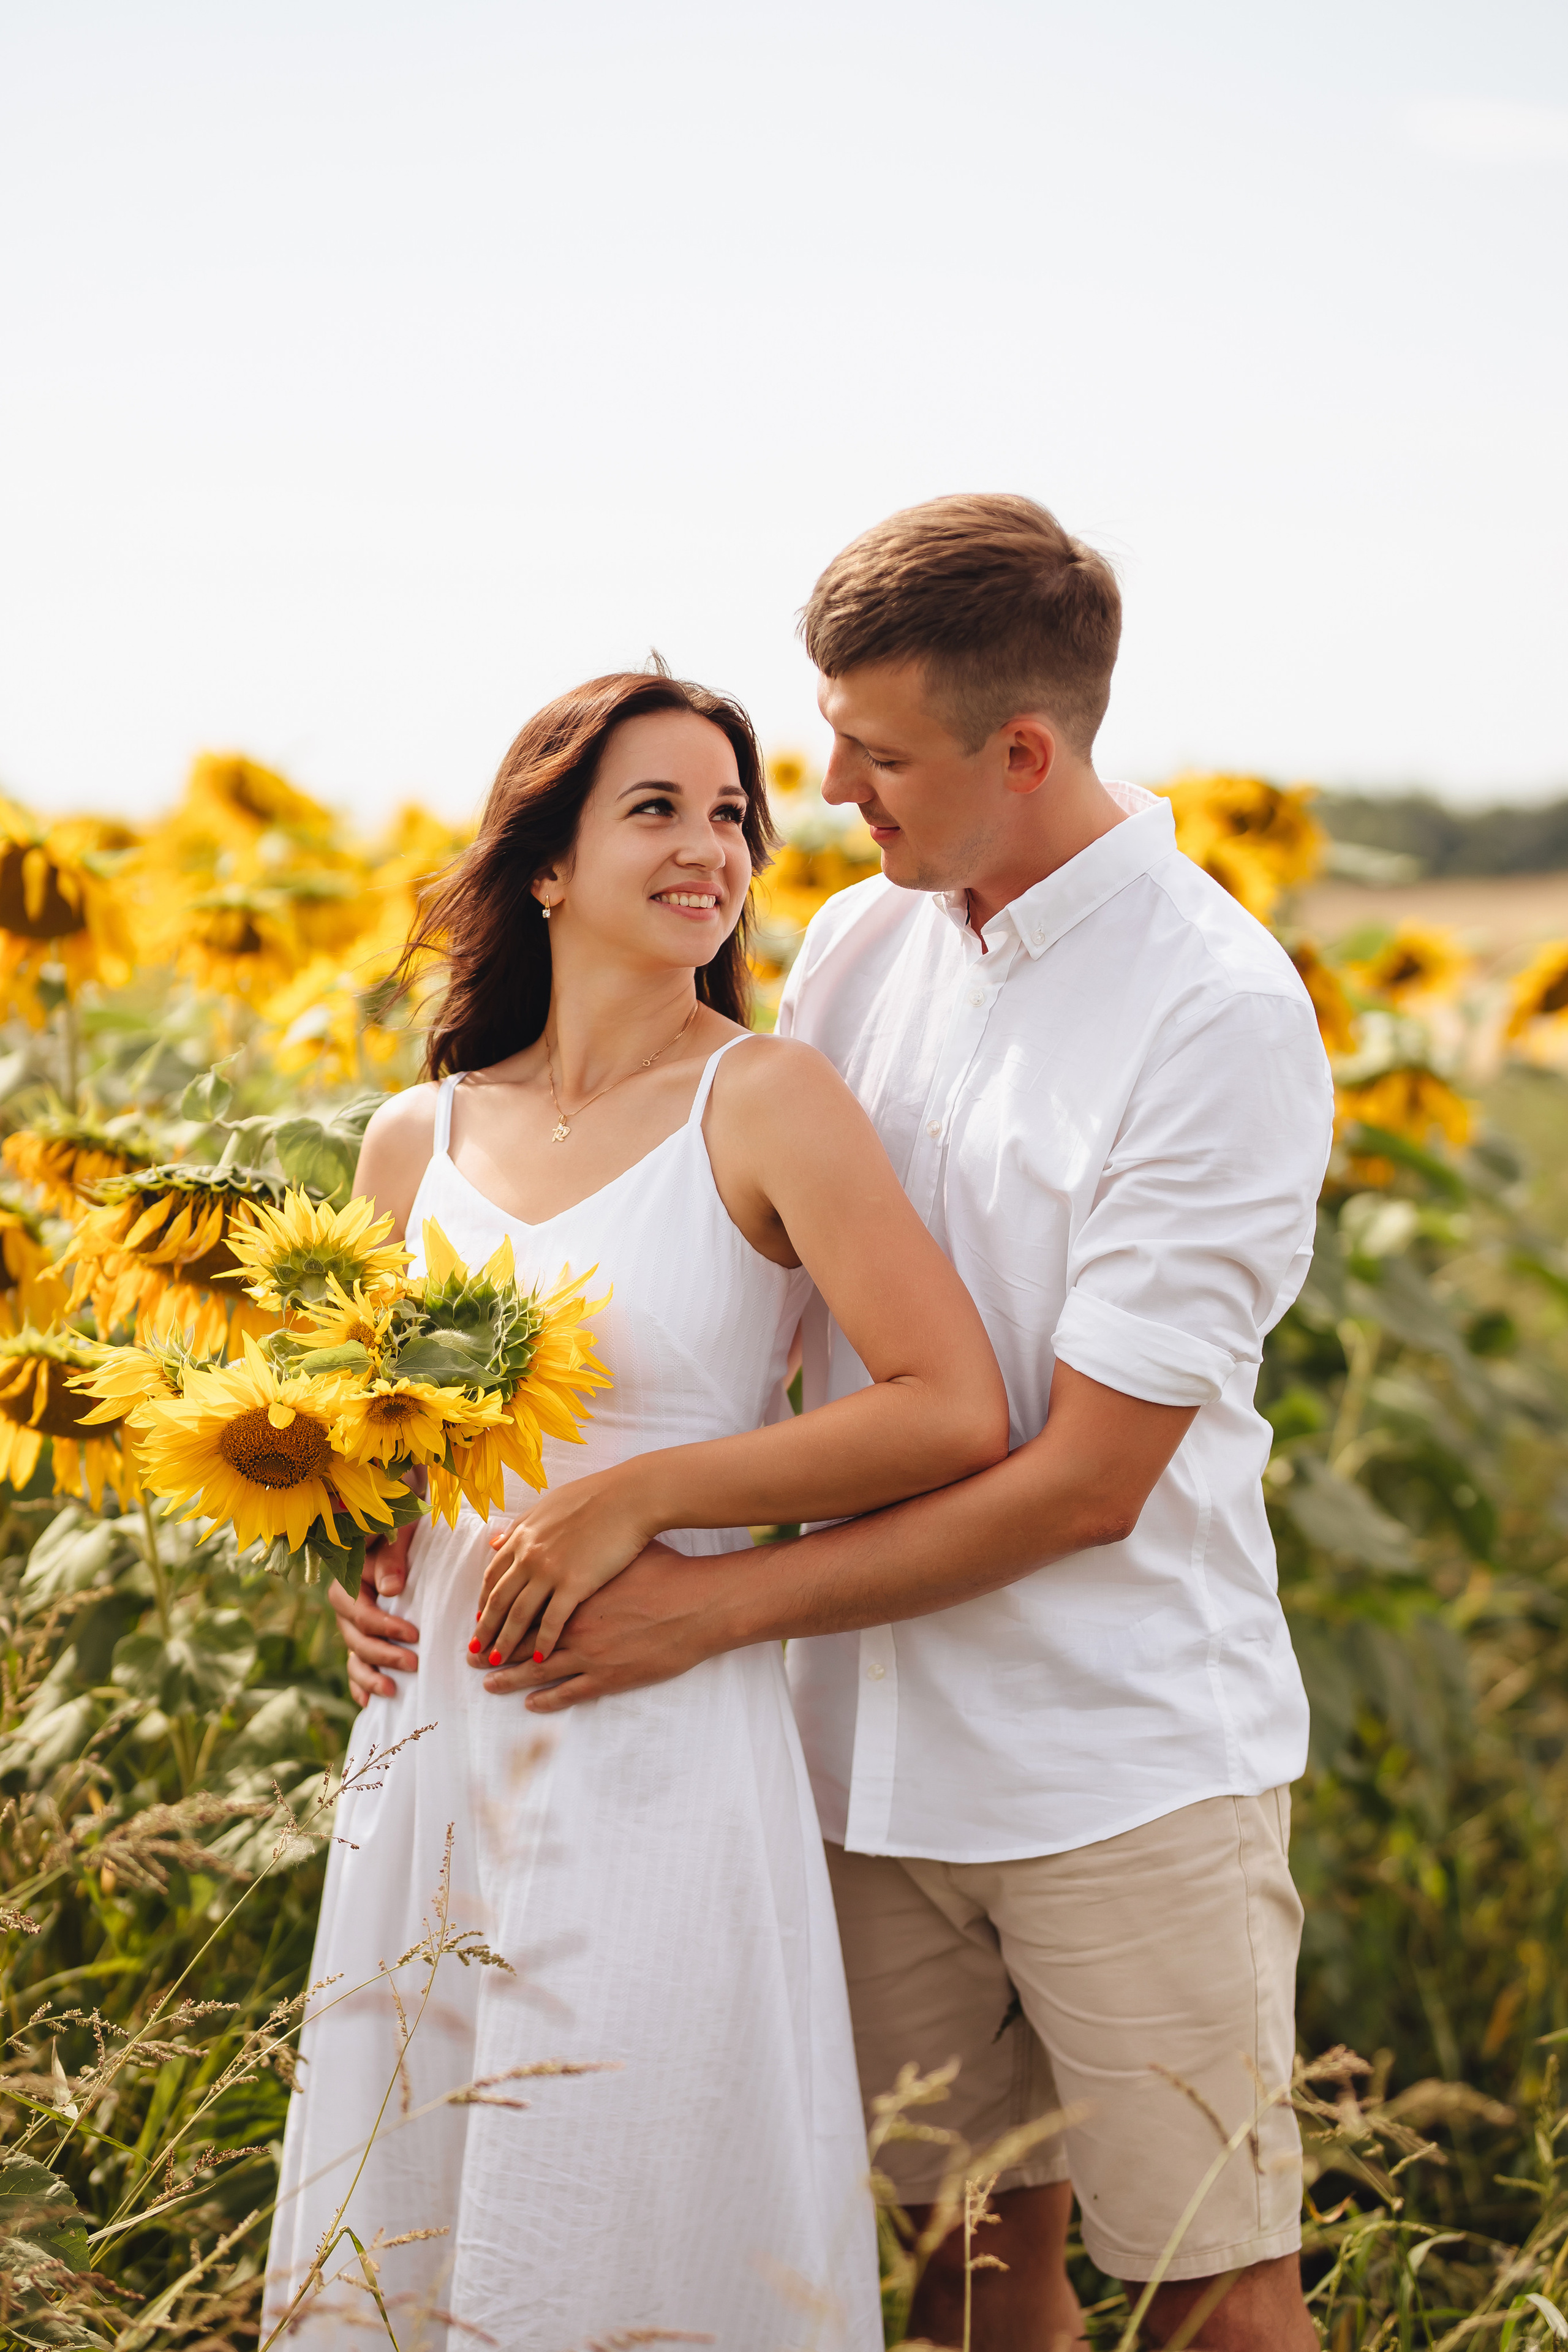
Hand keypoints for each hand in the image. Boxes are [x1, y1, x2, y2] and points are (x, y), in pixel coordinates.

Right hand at [329, 1522, 419, 1704]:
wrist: (398, 1517)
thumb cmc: (401, 1523)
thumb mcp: (398, 1532)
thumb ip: (391, 1558)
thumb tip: (391, 1589)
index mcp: (348, 1580)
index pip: (361, 1613)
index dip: (385, 1628)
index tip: (414, 1635)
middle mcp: (345, 1603)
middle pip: (356, 1638)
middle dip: (383, 1656)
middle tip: (414, 1664)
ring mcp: (352, 1620)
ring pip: (353, 1654)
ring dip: (369, 1677)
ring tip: (392, 1693)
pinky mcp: (362, 1631)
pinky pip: (354, 1661)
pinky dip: (360, 1682)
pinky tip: (370, 1702)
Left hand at [471, 1466, 658, 1668]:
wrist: (630, 1497)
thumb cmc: (595, 1496)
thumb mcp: (548, 1505)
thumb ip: (520, 1526)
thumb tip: (494, 1542)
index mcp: (523, 1536)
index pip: (494, 1576)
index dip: (484, 1601)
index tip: (480, 1620)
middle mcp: (530, 1555)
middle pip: (499, 1600)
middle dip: (486, 1629)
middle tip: (475, 1651)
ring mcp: (550, 1571)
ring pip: (519, 1615)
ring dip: (506, 1641)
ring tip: (498, 1662)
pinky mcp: (575, 1584)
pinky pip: (552, 1620)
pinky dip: (542, 1642)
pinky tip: (538, 1659)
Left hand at [481, 1539, 728, 1709]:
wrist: (698, 1601)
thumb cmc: (663, 1568)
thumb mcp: (618, 1550)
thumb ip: (580, 1547)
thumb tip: (566, 1540)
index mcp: (570, 1586)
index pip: (523, 1600)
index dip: (499, 1610)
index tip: (481, 1618)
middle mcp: (572, 1620)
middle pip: (521, 1635)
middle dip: (493, 1645)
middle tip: (470, 1655)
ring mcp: (588, 1651)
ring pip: (537, 1667)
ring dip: (509, 1677)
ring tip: (488, 1682)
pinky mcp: (608, 1674)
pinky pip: (569, 1690)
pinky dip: (547, 1699)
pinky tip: (531, 1704)